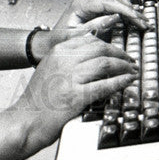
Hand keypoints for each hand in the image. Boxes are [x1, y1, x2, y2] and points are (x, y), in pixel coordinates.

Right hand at [14, 34, 137, 149]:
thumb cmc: (38, 98)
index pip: (89, 40)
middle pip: (100, 48)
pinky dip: (120, 82)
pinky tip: (127, 81)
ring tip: (132, 71)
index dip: (109, 45)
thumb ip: (67, 59)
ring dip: (123, 67)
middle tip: (130, 61)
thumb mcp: (49, 68)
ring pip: (105, 63)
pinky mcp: (76, 96)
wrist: (26, 119)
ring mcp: (70, 77)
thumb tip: (90, 56)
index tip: (118, 51)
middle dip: (120, 54)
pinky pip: (104, 85)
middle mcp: (64, 60)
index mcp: (57, 51)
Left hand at [50, 0, 148, 40]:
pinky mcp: (94, 7)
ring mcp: (90, 1)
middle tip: (143, 20)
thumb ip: (96, 26)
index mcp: (80, 4)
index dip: (124, 10)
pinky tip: (132, 15)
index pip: (107, 2)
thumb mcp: (78, 36)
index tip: (136, 18)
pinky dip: (123, 6)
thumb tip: (114, 18)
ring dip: (128, 6)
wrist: (52, 43)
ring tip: (141, 18)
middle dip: (130, 9)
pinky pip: (111, 1)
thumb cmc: (62, 40)